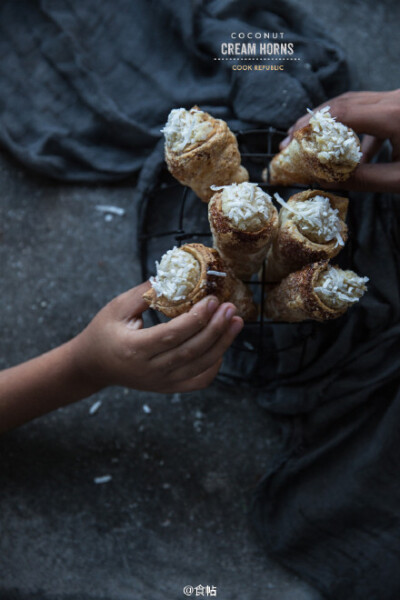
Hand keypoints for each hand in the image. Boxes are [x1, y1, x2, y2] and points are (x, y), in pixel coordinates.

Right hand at [73, 282, 243, 393]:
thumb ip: (144, 293)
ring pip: (200, 367)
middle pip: (191, 351)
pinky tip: (221, 345)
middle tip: (230, 308)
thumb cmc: (104, 332)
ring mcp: (161, 382)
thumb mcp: (117, 308)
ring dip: (222, 344)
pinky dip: (214, 364)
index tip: (213, 300)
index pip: (172, 334)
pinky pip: (199, 380)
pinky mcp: (168, 387)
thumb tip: (175, 276)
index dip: (197, 318)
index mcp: (134, 348)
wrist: (94, 365)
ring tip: (236, 322)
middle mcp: (150, 370)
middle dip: (216, 329)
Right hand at [280, 90, 399, 192]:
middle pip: (345, 102)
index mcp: (394, 114)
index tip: (292, 140)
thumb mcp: (399, 179)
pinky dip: (358, 129)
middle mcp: (395, 99)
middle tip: (292, 139)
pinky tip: (353, 153)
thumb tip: (326, 181)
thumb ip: (363, 179)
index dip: (313, 124)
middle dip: (315, 121)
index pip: (343, 112)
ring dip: (333, 124)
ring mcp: (398, 99)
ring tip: (314, 143)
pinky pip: (373, 111)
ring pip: (357, 104)